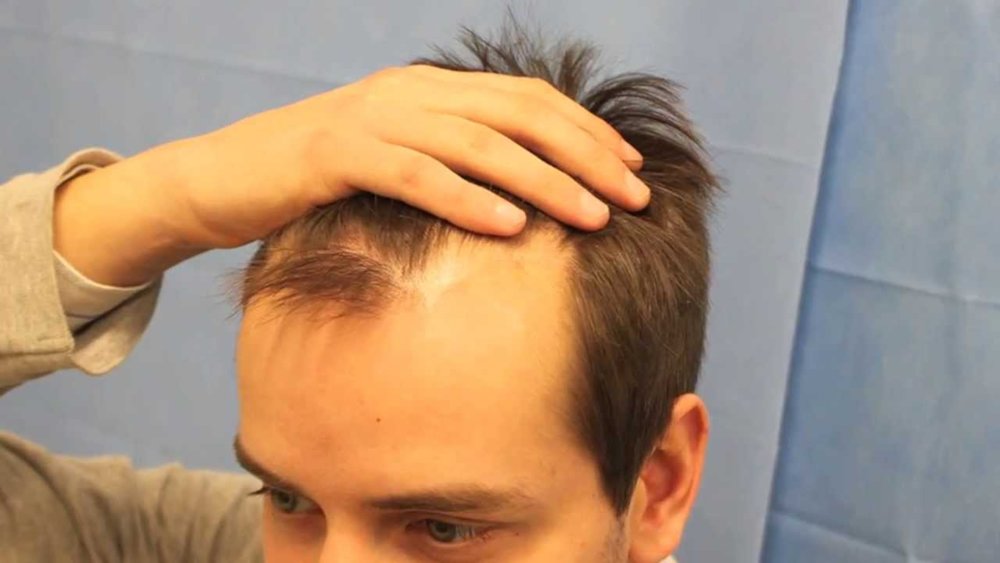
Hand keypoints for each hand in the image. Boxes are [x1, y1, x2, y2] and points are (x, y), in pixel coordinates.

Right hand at [55, 65, 647, 284]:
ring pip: (478, 144)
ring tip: (593, 218)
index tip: (632, 170)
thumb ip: (452, 161)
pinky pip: (416, 176)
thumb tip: (520, 198)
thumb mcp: (396, 158)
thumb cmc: (320, 181)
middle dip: (585, 156)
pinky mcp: (338, 155)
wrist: (224, 177)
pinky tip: (510, 227)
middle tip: (635, 198)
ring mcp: (374, 118)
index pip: (528, 100)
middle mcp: (411, 92)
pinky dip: (467, 200)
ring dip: (544, 181)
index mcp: (431, 89)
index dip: (586, 132)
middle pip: (519, 115)